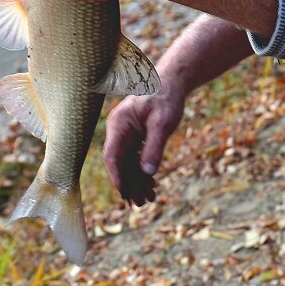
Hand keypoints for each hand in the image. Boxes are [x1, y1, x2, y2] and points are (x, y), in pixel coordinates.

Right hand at [102, 87, 185, 206]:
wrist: (172, 82)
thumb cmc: (166, 98)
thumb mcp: (163, 123)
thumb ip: (154, 147)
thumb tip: (148, 173)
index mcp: (119, 124)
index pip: (112, 155)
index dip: (117, 177)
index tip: (125, 195)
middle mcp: (118, 129)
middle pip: (120, 163)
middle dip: (130, 184)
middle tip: (143, 203)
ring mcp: (125, 133)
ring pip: (127, 162)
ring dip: (137, 181)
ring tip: (151, 198)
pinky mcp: (134, 135)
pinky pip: (134, 157)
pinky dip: (142, 171)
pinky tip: (152, 184)